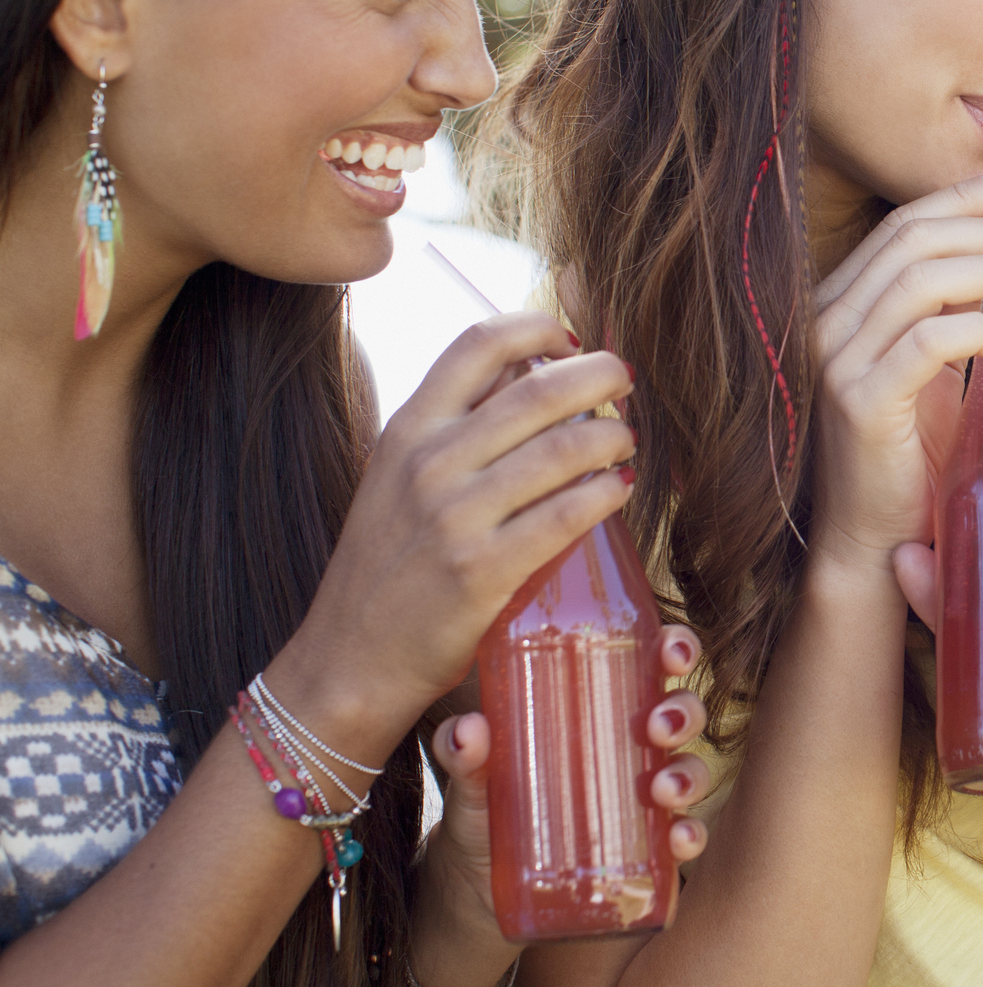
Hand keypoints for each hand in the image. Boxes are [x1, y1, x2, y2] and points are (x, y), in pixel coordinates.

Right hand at [297, 313, 637, 718]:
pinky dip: (607, 493)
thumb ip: (453, 428)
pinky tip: (619, 489)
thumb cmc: (387, 566)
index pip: (478, 344)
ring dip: (614, 436)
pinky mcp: (484, 570)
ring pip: (565, 448)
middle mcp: (430, 462)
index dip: (537, 327)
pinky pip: (567, 514)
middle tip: (626, 382)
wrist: (349, 660)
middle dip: (601, 376)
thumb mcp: (397, 478)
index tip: (572, 339)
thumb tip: (529, 374)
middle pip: (540, 389)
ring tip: (628, 441)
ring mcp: (456, 516)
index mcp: (408, 429)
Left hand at [422, 625, 713, 935]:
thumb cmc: (484, 802)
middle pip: (680, 712)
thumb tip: (468, 729)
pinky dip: (691, 835)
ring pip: (690, 770)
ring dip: (689, 774)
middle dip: (683, 713)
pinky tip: (682, 839)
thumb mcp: (471, 774)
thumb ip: (462, 751)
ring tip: (663, 790)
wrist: (476, 884)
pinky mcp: (645, 846)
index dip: (675, 647)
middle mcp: (630, 744)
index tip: (669, 653)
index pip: (649, 661)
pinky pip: (683, 834)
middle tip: (656, 728)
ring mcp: (642, 795)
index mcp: (598, 703)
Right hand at [809, 170, 982, 571]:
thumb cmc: (910, 454)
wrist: (874, 537)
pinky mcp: (861, 403)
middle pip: (911, 241)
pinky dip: (972, 328)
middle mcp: (826, 324)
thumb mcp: (932, 369)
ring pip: (920, 281)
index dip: (958, 198)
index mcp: (840, 306)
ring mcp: (837, 363)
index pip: (899, 228)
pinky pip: (925, 343)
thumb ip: (949, 313)